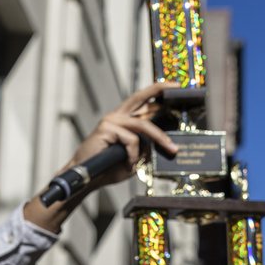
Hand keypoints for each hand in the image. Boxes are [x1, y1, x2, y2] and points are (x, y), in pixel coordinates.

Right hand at [23, 83, 177, 232]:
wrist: (88, 178)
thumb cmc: (108, 168)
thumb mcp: (134, 157)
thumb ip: (146, 147)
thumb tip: (162, 141)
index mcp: (123, 121)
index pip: (142, 103)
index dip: (157, 94)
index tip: (174, 88)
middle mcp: (117, 116)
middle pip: (140, 97)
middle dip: (159, 90)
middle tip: (176, 86)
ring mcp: (111, 120)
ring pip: (143, 125)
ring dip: (159, 138)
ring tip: (171, 149)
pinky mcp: (106, 128)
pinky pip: (131, 140)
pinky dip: (134, 155)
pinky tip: (129, 164)